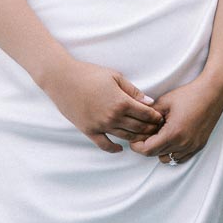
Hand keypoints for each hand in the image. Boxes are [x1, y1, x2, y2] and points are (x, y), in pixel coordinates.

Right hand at [42, 59, 165, 153]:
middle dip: (150, 129)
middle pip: (139, 128)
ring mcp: (101, 126)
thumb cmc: (89, 73)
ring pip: (126, 137)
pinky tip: (120, 148)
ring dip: (137, 138)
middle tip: (156, 129)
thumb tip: (149, 102)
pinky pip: (104, 145)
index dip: (155, 117)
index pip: (146, 114)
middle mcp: (113, 117)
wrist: (62, 79)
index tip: (160, 117)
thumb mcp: (115, 77)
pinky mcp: (89, 130)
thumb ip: (133, 91)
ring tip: (144, 137)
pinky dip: (114, 149)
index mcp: (122, 102)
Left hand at [129, 71, 222, 163]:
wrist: (212, 93)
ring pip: (168, 158)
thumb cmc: (189, 95)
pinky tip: (170, 139)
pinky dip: (172, 152)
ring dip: (160, 150)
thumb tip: (137, 123)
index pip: (148, 150)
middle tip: (144, 134)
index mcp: (172, 133)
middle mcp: (183, 144)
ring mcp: (192, 147)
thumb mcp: (164, 102)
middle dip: (147, 146)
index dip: (137, 146)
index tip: (133, 140)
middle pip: (156, 154)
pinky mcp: (199, 146)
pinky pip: (180, 157)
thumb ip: (149, 115)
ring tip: (159, 136)